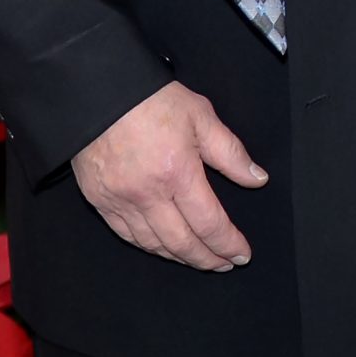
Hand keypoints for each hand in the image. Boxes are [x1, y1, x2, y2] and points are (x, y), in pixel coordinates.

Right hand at [73, 81, 267, 271]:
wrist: (98, 92)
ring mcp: (119, 201)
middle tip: (225, 264)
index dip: (228, 243)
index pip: (209, 223)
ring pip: (153, 245)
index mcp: (177, 172)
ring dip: (180, 257)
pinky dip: (149, 247)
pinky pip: (127, 235)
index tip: (242, 254)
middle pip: (182, 243)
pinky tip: (164, 248)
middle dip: (207, 259)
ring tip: (200, 259)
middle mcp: (147, 194)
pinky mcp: (100, 201)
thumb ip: (231, 153)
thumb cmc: (151, 99)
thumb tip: (257, 179)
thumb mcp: (202, 117)